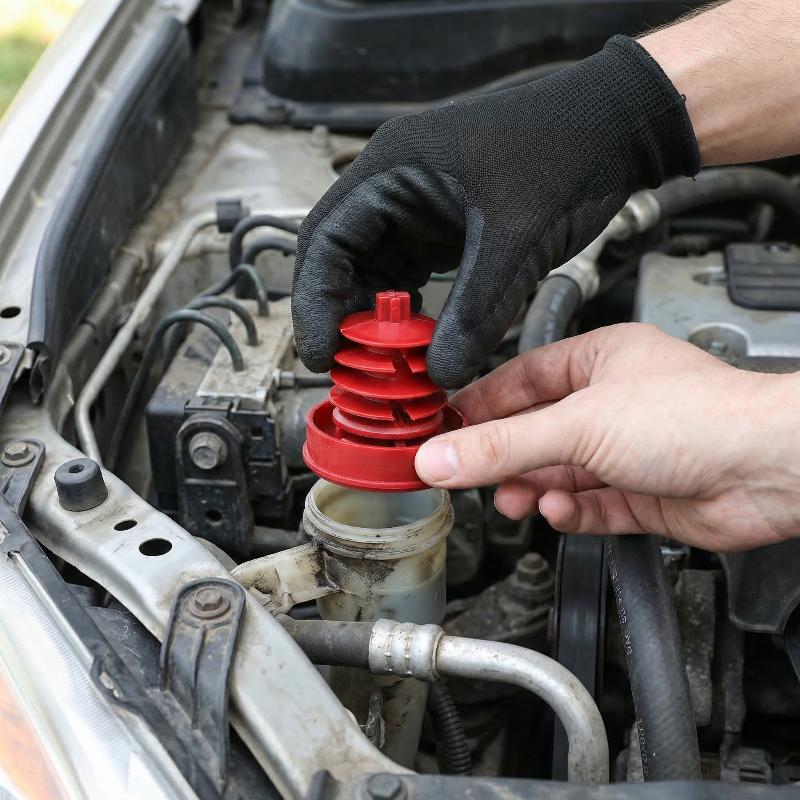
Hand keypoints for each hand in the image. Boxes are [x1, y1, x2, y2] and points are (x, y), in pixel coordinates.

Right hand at [292, 36, 697, 388]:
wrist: (617, 127)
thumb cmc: (568, 146)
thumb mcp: (514, 240)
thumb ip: (475, 312)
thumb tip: (441, 371)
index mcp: (394, 167)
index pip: (326, 240)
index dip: (316, 301)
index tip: (322, 350)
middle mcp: (396, 184)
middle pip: (342, 259)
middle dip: (343, 314)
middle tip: (351, 364)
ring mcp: (419, 205)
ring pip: (375, 271)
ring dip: (376, 317)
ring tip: (386, 360)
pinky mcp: (444, 224)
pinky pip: (409, 274)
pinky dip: (407, 309)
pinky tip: (416, 338)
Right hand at [415, 324, 799, 551]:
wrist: (769, 470)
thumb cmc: (698, 417)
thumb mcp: (577, 426)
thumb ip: (502, 446)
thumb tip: (440, 455)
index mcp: (598, 361)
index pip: (519, 380)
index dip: (479, 405)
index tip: (442, 429)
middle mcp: (612, 404)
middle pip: (536, 432)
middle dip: (504, 458)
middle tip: (469, 475)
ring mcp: (628, 451)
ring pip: (560, 473)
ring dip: (535, 489)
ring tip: (516, 500)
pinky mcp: (643, 494)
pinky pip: (590, 505)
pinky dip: (570, 512)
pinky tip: (560, 511)